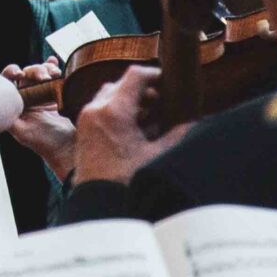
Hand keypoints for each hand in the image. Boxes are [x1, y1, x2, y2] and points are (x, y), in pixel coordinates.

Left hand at [4, 61, 75, 179]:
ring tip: (55, 72)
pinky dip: (53, 67)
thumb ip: (9, 119)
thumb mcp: (23, 132)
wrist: (70, 148)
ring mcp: (42, 96)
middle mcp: (28, 99)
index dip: (10, 73)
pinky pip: (53, 76)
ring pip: (39, 73)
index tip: (19, 73)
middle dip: (34, 70)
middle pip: (25, 75)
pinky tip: (55, 62)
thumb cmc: (47, 144)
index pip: (7, 83)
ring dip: (46, 68)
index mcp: (16, 106)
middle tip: (44, 76)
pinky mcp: (57, 95)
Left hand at [71, 65, 184, 185]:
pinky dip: (116, 110)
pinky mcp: (83, 130)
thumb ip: (176, 136)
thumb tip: (193, 123)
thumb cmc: (124, 181)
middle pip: (119, 84)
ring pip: (108, 96)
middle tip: (161, 101)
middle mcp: (95, 110)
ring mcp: (86, 120)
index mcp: (114, 111)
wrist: (96, 203)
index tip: (166, 80)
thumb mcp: (156, 156)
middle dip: (141, 90)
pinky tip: (134, 128)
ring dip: (128, 100)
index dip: (152, 74)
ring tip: (150, 116)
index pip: (133, 76)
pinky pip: (100, 109)